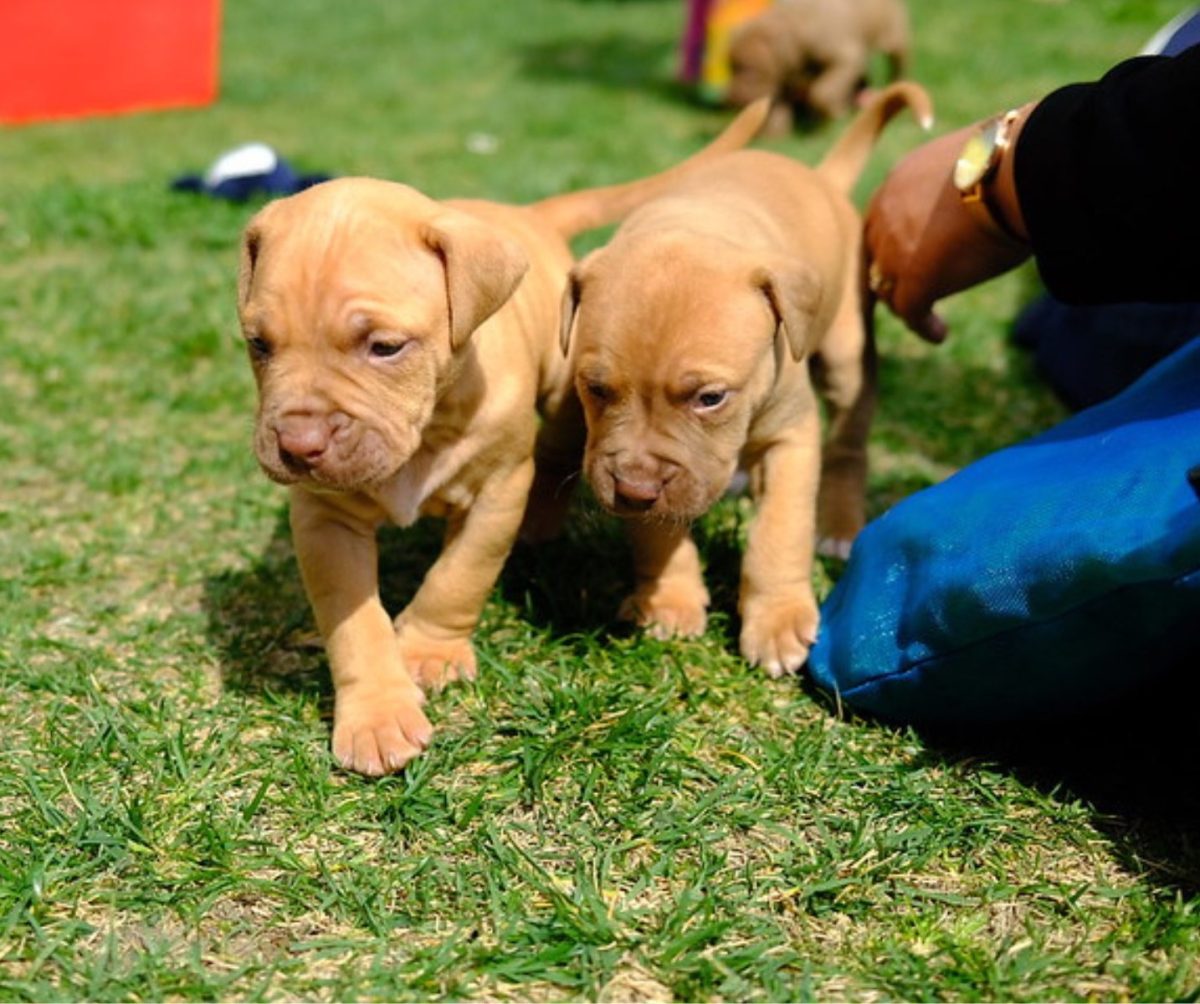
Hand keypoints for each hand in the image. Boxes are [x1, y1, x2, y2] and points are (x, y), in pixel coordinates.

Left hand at [864, 120, 1032, 341]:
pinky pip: (910, 311)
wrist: (1014, 167)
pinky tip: (939, 333)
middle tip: (913, 287)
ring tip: (926, 314)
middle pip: (879, 255)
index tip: (913, 251)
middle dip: (892, 272)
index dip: (896, 239)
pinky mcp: (914, 279)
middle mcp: (887, 215)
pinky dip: (923, 325)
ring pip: (889, 287)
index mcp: (899, 182)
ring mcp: (895, 250)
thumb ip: (962, 181)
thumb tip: (989, 187)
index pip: (885, 219)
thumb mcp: (972, 161)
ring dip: (906, 302)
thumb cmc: (1012, 157)